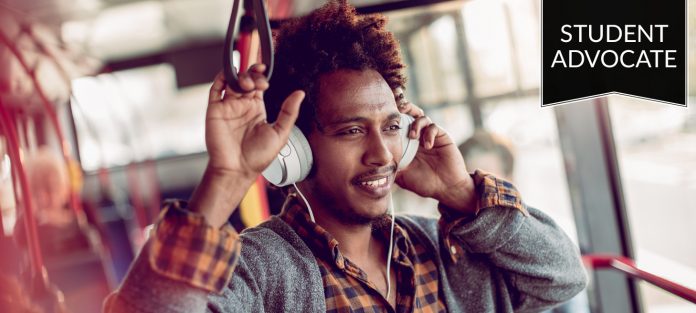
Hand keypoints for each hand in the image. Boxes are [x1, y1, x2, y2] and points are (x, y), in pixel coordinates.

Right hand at [190, 65, 303, 226]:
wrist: (237, 170)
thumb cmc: (258, 157)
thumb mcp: (280, 133)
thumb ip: (289, 112)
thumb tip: (300, 93)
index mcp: (256, 109)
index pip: (258, 85)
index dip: (261, 74)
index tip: (266, 70)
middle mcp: (241, 106)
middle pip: (246, 79)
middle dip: (253, 74)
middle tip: (260, 83)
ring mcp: (228, 107)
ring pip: (232, 81)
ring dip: (241, 76)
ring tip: (250, 85)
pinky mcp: (215, 110)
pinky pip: (215, 89)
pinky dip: (222, 77)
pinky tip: (231, 75)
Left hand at [394, 96, 476, 213]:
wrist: (446, 189)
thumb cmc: (424, 183)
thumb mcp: (403, 176)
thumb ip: (391, 167)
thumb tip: (374, 164)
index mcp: (407, 144)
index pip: (399, 125)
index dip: (392, 119)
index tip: (383, 115)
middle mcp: (418, 137)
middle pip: (410, 115)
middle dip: (404, 109)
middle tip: (398, 111)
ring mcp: (430, 136)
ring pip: (422, 117)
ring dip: (416, 124)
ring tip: (413, 136)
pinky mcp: (442, 137)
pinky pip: (434, 127)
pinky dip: (429, 134)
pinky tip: (427, 146)